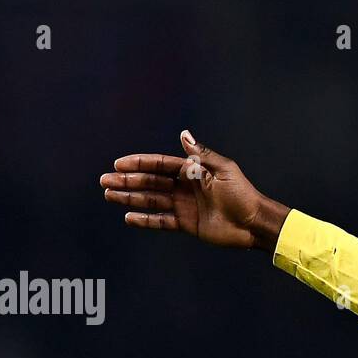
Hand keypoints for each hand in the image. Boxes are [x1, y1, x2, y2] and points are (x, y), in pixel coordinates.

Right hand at [100, 130, 287, 249]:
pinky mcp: (187, 224)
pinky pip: (162, 221)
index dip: (139, 164)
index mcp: (192, 170)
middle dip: (128, 181)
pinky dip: (146, 219)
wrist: (253, 222)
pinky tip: (128, 217)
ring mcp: (185, 205)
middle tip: (104, 181)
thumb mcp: (222, 170)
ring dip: (130, 198)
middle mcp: (185, 187)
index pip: (159, 165)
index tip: (118, 165)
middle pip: (150, 182)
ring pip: (152, 200)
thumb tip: (183, 134)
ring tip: (109, 195)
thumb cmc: (242, 194)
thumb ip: (199, 155)